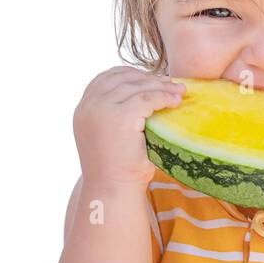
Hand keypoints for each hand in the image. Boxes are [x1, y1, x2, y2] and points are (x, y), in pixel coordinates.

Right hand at [73, 66, 184, 188]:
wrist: (113, 188)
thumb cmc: (117, 167)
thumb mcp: (110, 133)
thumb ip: (116, 113)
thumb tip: (145, 93)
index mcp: (83, 109)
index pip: (105, 78)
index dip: (130, 74)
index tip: (151, 78)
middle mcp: (89, 106)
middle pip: (123, 79)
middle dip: (150, 79)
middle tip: (171, 83)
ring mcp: (102, 110)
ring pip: (138, 87)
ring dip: (162, 87)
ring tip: (180, 91)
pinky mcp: (120, 117)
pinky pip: (148, 98)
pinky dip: (164, 97)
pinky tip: (176, 102)